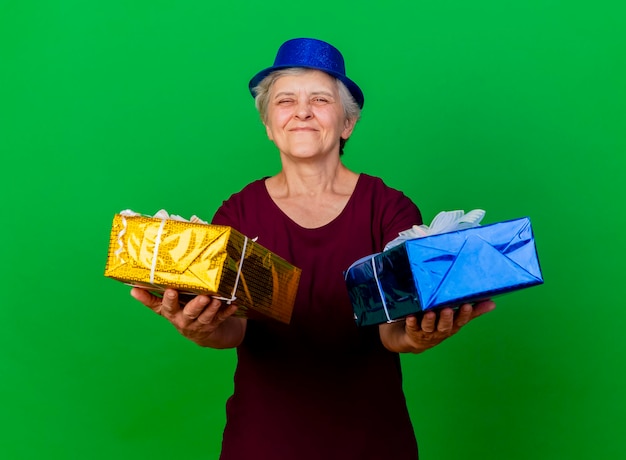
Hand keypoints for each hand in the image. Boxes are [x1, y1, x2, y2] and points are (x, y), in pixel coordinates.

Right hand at [130, 288, 245, 347]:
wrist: (204, 334)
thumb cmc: (182, 313)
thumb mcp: (167, 308)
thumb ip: (152, 298)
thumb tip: (132, 289)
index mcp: (171, 314)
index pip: (165, 307)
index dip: (168, 300)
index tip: (170, 290)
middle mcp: (184, 321)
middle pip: (189, 313)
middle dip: (195, 305)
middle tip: (202, 297)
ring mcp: (200, 325)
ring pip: (205, 317)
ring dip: (212, 309)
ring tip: (216, 299)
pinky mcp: (214, 326)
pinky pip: (221, 319)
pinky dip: (227, 312)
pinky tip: (233, 305)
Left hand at [379, 300, 495, 353]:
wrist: (413, 339)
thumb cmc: (438, 324)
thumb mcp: (456, 319)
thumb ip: (473, 311)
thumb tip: (492, 303)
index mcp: (452, 326)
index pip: (460, 321)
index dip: (464, 314)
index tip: (467, 305)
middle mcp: (440, 331)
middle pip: (444, 326)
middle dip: (446, 318)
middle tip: (447, 309)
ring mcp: (426, 332)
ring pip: (428, 327)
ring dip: (429, 320)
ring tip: (430, 313)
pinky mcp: (412, 331)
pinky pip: (412, 327)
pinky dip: (411, 322)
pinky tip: (410, 317)